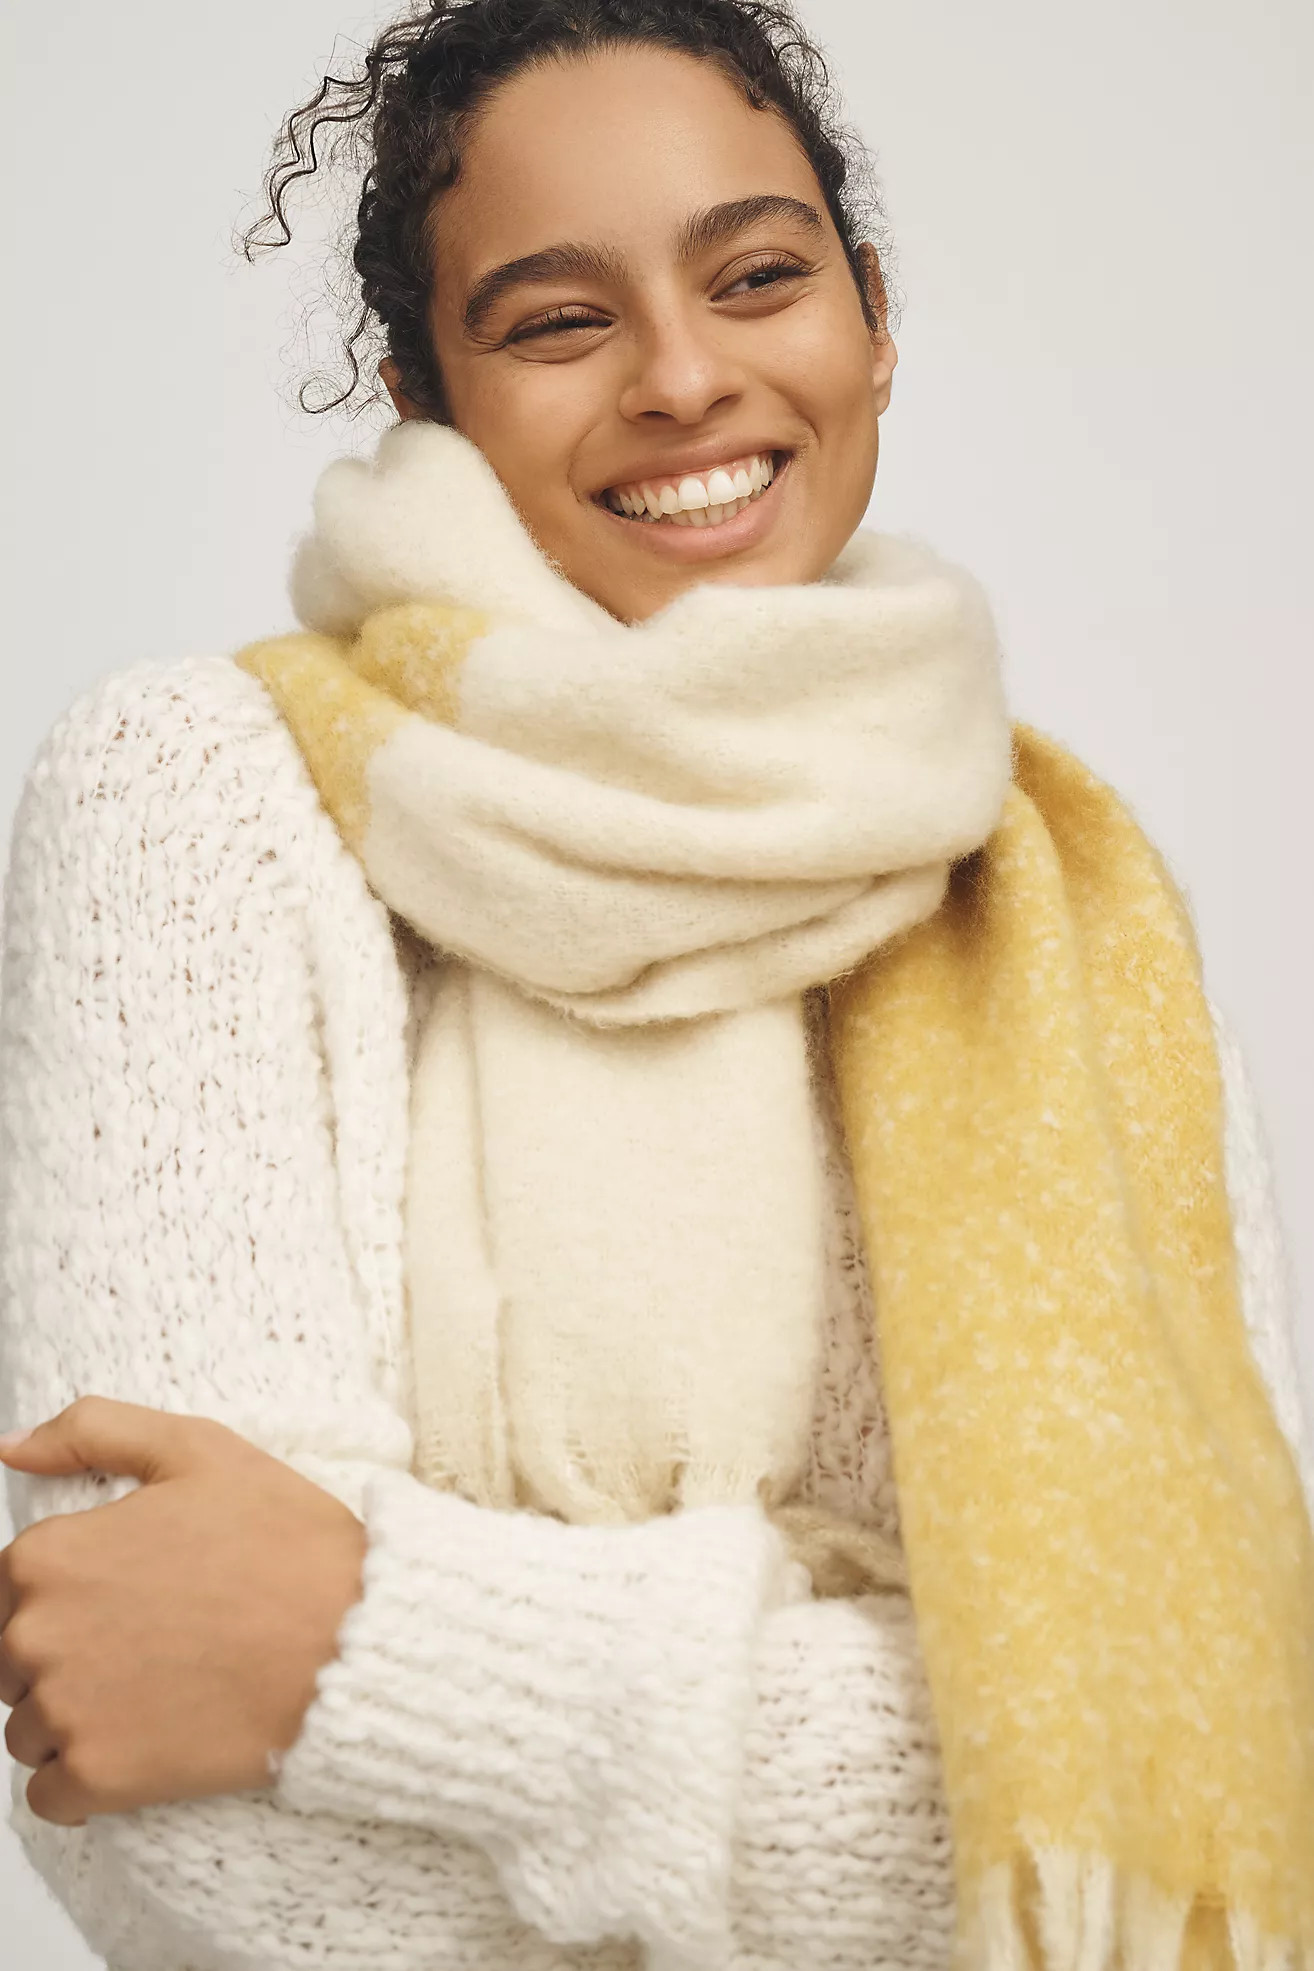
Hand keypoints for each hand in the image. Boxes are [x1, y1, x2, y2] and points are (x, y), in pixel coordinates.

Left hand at [0, 1396, 367, 1826]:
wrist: (353, 1638)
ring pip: (28, 1730)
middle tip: (151, 1641)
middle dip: (67, 1654)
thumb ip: (93, 1430)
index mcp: (49, 1556)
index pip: (9, 1587)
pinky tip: (148, 1744)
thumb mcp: (197, 1449)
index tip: (128, 1593)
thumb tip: (12, 1445)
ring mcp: (64, 1711)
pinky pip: (50, 1796)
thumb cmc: (283, 1540)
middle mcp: (37, 1635)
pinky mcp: (98, 1778)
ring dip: (74, 1719)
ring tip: (156, 1691)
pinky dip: (87, 1781)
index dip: (70, 1588)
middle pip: (13, 1661)